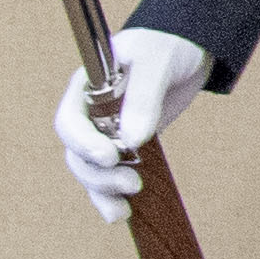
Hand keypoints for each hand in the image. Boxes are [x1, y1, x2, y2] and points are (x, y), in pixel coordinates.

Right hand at [54, 26, 208, 223]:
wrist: (189, 48)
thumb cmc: (167, 45)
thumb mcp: (156, 62)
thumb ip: (144, 97)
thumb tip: (132, 140)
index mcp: (85, 88)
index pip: (70, 122)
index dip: (83, 143)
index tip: (110, 156)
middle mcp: (89, 113)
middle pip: (77, 153)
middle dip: (99, 174)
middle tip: (132, 184)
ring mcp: (105, 131)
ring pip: (90, 170)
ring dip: (103, 191)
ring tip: (125, 207)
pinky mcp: (125, 145)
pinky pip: (110, 174)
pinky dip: (112, 195)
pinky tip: (122, 213)